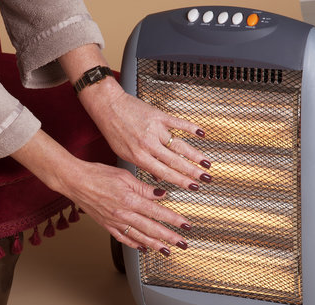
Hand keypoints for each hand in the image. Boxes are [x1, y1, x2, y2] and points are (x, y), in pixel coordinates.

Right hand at [11, 131, 189, 254]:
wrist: (75, 181)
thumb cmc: (97, 174)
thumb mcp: (125, 175)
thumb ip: (144, 187)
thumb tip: (161, 194)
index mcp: (130, 199)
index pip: (157, 212)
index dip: (173, 220)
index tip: (185, 225)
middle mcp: (123, 214)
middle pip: (151, 229)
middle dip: (169, 238)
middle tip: (182, 244)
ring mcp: (115, 221)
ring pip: (139, 237)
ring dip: (155, 245)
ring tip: (167, 251)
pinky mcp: (107, 225)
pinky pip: (123, 238)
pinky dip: (135, 244)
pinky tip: (143, 248)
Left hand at [80, 78, 211, 190]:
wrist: (108, 106)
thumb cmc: (113, 130)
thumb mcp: (124, 153)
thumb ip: (142, 166)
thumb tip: (159, 179)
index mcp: (139, 156)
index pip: (164, 173)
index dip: (180, 181)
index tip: (192, 187)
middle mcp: (148, 144)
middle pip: (176, 162)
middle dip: (193, 172)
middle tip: (205, 179)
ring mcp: (155, 129)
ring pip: (180, 145)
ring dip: (195, 155)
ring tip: (207, 163)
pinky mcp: (159, 116)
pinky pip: (178, 123)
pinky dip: (191, 128)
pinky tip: (202, 134)